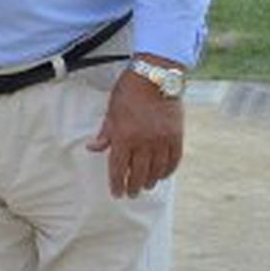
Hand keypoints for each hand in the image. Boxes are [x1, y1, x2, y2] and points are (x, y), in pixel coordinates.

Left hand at [87, 66, 184, 198]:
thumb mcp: (111, 111)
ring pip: (157, 170)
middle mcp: (143, 142)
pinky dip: (168, 171)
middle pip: (138, 173)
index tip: (116, 194)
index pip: (118, 167)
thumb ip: (105, 133)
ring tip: (146, 186)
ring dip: (151, 181)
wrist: (155, 76)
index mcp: (124, 136)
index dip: (116, 183)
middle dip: (133, 186)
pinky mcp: (176, 136)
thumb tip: (92, 148)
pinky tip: (163, 175)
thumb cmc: (129, 91)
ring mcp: (162, 140)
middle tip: (131, 194)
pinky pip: (174, 160)